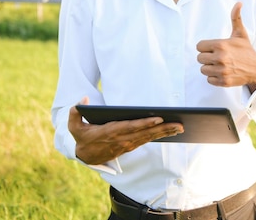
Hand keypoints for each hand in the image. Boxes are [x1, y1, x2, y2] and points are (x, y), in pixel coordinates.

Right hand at [68, 97, 183, 164]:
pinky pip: (148, 140)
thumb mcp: (74, 127)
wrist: (86, 157)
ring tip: (181, 127)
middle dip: (163, 128)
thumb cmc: (83, 137)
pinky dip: (160, 135)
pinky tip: (172, 131)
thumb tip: (83, 100)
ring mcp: (128, 144)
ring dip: (165, 132)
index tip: (158, 118)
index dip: (145, 123)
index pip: (131, 127)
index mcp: (110, 132)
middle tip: (179, 124)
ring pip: (149, 137)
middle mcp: (122, 139)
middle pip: (145, 133)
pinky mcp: (131, 146)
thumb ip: (75, 113)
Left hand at [196, 2, 255, 92]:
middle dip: (207, 57)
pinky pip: (208, 79)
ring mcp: (222, 71)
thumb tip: (239, 3)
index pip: (199, 46)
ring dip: (209, 68)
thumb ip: (236, 18)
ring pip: (203, 69)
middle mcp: (220, 58)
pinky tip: (222, 72)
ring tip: (220, 64)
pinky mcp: (223, 81)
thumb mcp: (240, 34)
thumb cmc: (246, 50)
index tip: (214, 48)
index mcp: (221, 45)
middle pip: (199, 58)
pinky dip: (214, 77)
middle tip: (217, 56)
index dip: (205, 47)